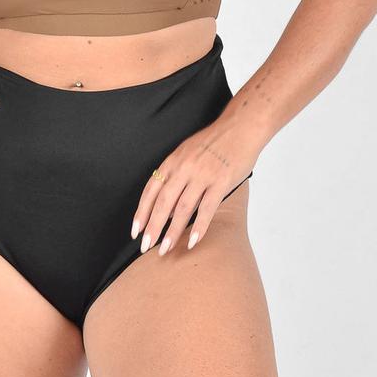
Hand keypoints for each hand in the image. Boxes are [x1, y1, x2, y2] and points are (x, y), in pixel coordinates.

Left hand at [130, 124, 257, 254]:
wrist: (240, 127)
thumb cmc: (213, 142)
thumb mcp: (187, 154)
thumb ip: (175, 178)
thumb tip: (167, 209)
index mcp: (173, 161)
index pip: (151, 190)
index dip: (142, 212)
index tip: (135, 230)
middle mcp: (184, 168)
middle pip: (163, 202)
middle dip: (152, 226)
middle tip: (145, 246)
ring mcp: (203, 175)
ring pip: (182, 208)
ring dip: (172, 231)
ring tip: (165, 248)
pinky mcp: (221, 181)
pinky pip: (207, 208)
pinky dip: (199, 227)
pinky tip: (192, 241)